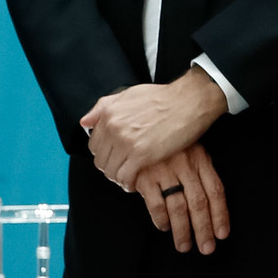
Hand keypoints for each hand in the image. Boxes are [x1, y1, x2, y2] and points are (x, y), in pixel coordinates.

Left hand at [80, 69, 226, 189]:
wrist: (191, 100)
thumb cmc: (166, 97)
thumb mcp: (130, 94)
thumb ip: (104, 107)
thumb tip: (86, 122)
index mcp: (109, 114)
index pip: (94, 144)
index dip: (105, 153)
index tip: (114, 157)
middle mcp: (114, 128)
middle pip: (101, 160)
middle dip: (111, 167)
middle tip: (123, 169)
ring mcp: (127, 142)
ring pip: (111, 171)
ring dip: (118, 177)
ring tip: (129, 177)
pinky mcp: (142, 155)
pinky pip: (125, 177)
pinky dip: (128, 183)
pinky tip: (135, 183)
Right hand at [130, 144, 228, 253]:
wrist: (143, 121)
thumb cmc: (172, 139)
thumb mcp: (193, 147)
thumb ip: (200, 170)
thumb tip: (211, 201)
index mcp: (201, 159)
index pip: (216, 191)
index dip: (221, 214)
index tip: (223, 233)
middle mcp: (185, 166)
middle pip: (199, 204)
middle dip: (203, 229)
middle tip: (206, 248)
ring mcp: (165, 171)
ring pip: (178, 207)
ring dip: (182, 230)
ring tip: (185, 246)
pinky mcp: (144, 176)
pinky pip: (155, 204)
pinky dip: (160, 219)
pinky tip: (164, 227)